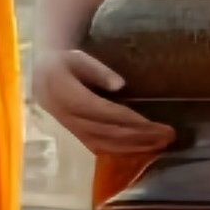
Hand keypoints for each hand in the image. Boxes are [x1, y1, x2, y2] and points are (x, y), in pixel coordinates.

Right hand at [33, 45, 171, 155]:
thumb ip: (97, 71)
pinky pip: (100, 148)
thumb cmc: (64, 63)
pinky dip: (122, 151)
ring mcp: (72, 130)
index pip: (102, 112)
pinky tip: (142, 149)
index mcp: (67, 95)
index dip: (128, 119)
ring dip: (134, 146)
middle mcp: (68, 117)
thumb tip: (120, 85)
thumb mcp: (78, 58)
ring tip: (160, 144)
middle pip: (108, 131)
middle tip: (168, 135)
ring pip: (105, 144)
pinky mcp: (76, 136)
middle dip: (139, 136)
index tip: (152, 123)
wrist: (42, 77)